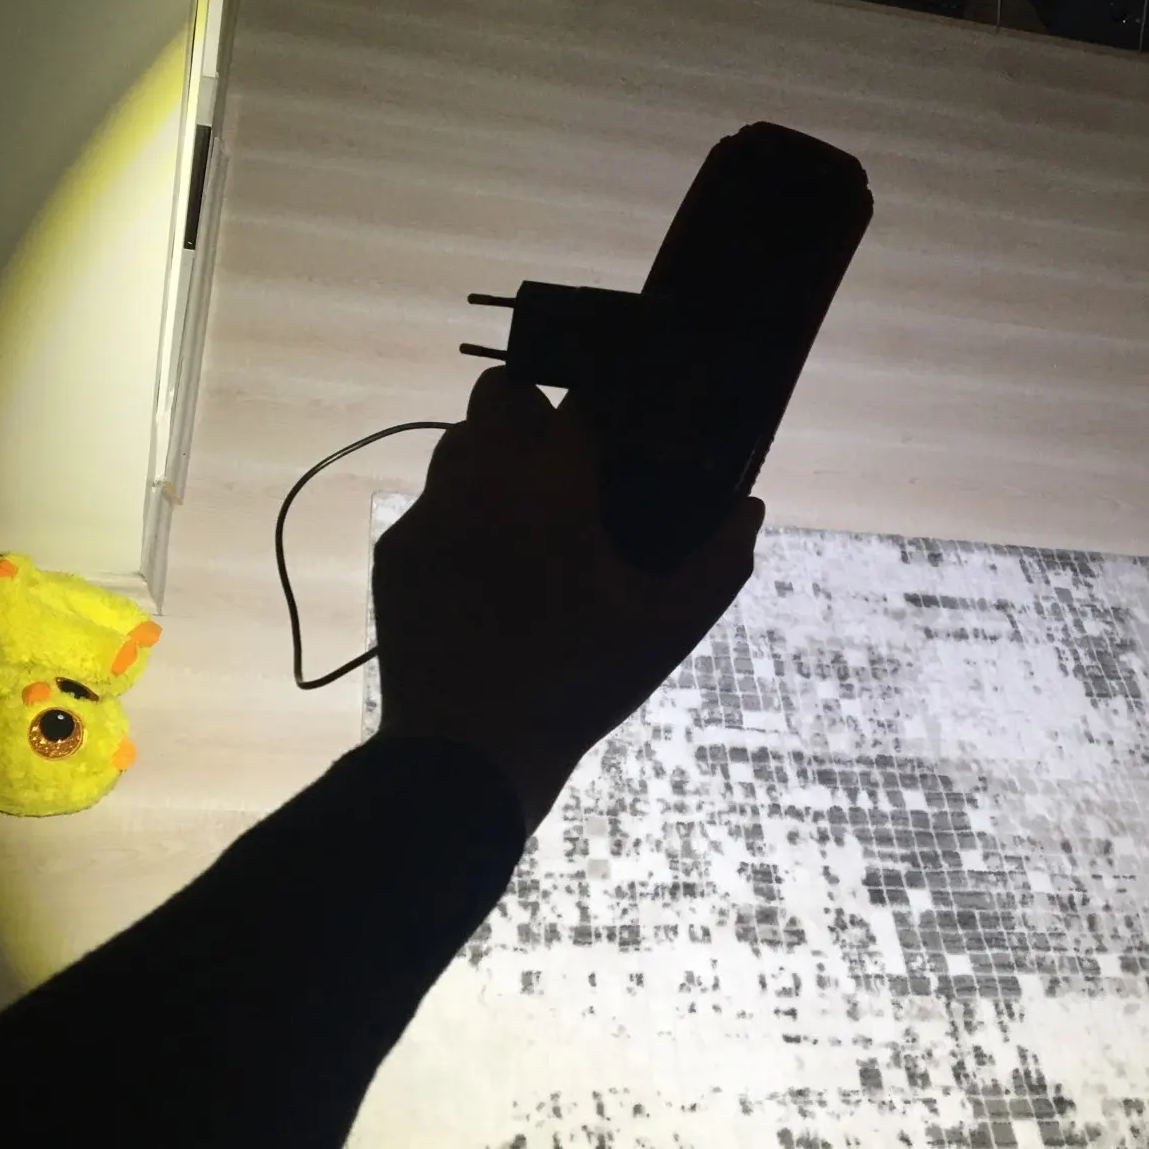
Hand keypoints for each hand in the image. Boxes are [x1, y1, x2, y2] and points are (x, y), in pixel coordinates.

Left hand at [371, 369, 763, 833]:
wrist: (467, 752)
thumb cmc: (578, 685)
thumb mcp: (665, 630)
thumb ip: (718, 563)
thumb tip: (750, 509)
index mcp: (550, 490)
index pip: (579, 406)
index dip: (607, 418)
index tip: (623, 443)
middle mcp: (481, 483)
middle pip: (502, 396)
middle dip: (536, 413)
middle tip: (567, 463)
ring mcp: (431, 514)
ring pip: (458, 441)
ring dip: (495, 456)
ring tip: (527, 511)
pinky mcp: (398, 550)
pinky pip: (433, 501)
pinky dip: (462, 512)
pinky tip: (486, 564)